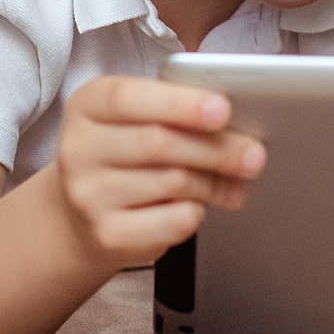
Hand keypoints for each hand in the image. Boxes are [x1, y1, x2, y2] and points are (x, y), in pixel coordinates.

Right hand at [54, 75, 264, 269]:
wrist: (82, 216)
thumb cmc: (126, 154)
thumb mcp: (137, 118)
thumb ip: (175, 110)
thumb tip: (235, 121)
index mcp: (87, 105)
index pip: (129, 98)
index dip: (180, 104)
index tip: (223, 110)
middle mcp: (78, 149)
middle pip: (159, 142)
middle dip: (216, 148)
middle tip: (255, 154)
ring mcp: (88, 195)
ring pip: (173, 181)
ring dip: (214, 181)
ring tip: (237, 180)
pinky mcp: (107, 234)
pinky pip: (173, 221)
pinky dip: (197, 211)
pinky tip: (200, 205)